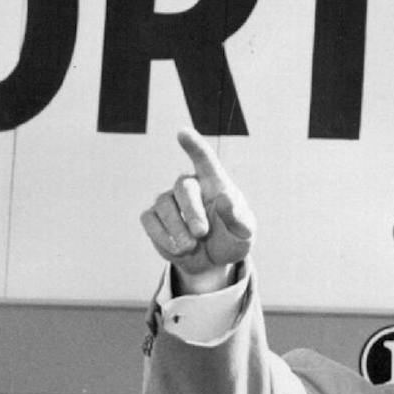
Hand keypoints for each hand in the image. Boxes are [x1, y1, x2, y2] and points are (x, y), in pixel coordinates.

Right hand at [140, 128, 255, 291]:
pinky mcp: (154, 217)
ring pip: (163, 205)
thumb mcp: (243, 233)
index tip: (182, 132)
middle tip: (202, 234)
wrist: (213, 261)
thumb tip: (224, 197)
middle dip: (192, 212)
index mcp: (215, 183)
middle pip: (183, 187)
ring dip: (177, 229)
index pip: (204, 159)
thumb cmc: (232, 239)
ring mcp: (168, 200)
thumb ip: (236, 216)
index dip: (194, 145)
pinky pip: (150, 221)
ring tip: (190, 247)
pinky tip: (177, 249)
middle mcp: (190, 186)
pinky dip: (162, 237)